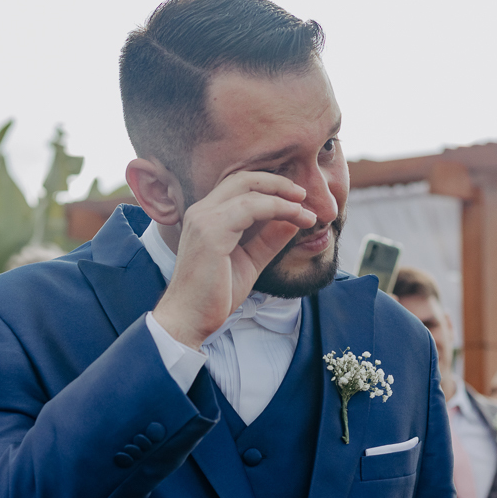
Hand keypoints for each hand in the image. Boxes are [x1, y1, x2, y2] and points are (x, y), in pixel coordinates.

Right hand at [153, 171, 315, 348]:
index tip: (297, 199)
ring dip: (283, 196)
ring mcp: (204, 218)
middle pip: (243, 178)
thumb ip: (269, 239)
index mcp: (206, 215)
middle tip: (304, 195)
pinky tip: (295, 218)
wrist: (190, 319)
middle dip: (278, 182)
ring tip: (306, 212)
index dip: (270, 186)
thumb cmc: (215, 294)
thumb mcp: (250, 261)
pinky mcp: (211, 231)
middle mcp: (201, 211)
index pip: (239, 186)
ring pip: (250, 189)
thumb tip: (293, 219)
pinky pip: (251, 207)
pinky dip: (277, 208)